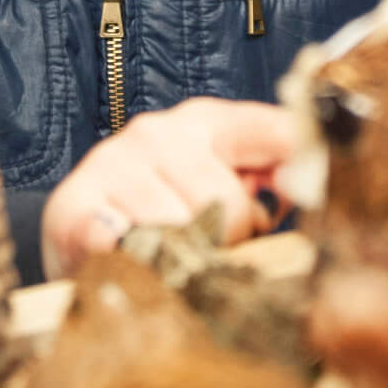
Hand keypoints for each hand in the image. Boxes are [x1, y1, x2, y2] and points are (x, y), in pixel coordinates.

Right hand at [40, 98, 296, 280]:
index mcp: (204, 121)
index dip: (298, 181)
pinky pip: (125, 247)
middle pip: (229, 203)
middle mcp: (156, 131)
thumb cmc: (165, 212)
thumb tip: (314, 183)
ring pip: (179, 231)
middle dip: (228, 241)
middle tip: (206, 248)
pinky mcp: (74, 207)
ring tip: (168, 260)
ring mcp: (111, 164)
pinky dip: (134, 266)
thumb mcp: (221, 185)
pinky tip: (131, 264)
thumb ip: (271, 179)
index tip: (293, 212)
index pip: (278, 135)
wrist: (79, 235)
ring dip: (180, 262)